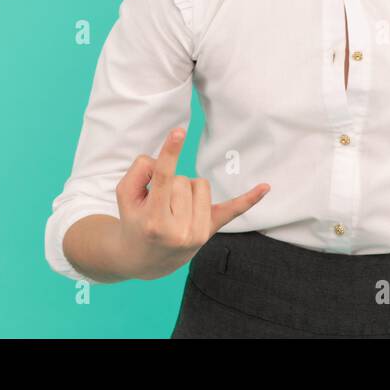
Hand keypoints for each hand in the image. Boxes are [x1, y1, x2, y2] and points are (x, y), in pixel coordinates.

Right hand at [114, 126, 269, 280]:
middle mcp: (178, 230)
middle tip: (157, 203)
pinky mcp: (211, 231)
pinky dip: (249, 199)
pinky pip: (233, 211)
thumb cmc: (134, 220)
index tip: (180, 131)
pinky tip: (265, 187)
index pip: (164, 178)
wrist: (142, 258)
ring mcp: (197, 233)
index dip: (171, 153)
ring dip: (186, 189)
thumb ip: (139, 170)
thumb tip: (164, 159)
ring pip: (200, 184)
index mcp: (154, 220)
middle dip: (169, 183)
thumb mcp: (124, 195)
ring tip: (171, 207)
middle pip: (182, 179)